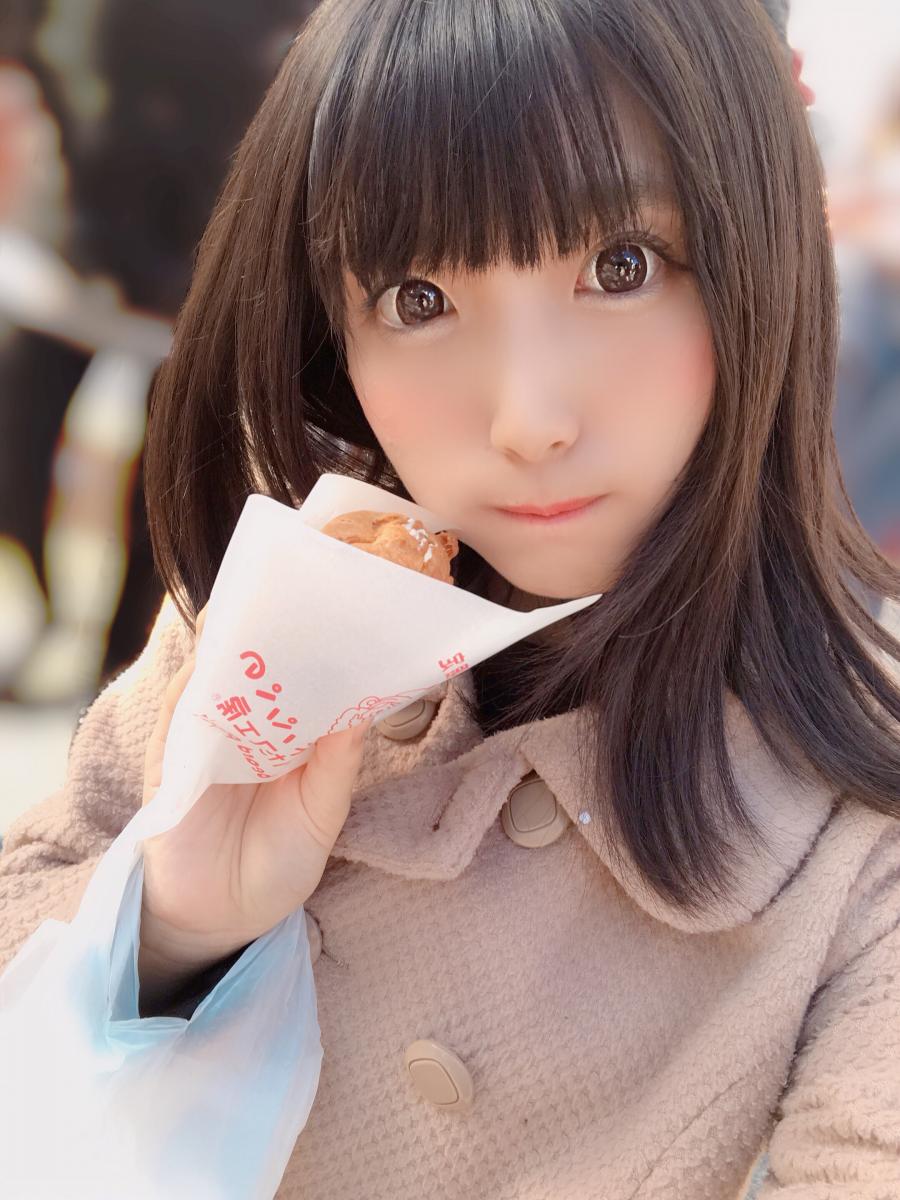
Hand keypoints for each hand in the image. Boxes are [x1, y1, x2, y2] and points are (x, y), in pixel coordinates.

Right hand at [139, 603, 371, 972]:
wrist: (222, 918)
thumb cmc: (279, 861)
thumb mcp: (321, 813)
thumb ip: (337, 765)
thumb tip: (361, 710)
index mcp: (288, 733)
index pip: (301, 676)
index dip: (318, 646)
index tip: (344, 613)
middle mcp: (246, 726)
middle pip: (256, 663)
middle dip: (276, 629)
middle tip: (302, 593)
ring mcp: (205, 736)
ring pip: (215, 674)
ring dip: (234, 643)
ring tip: (262, 609)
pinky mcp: (170, 756)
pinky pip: (178, 709)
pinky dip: (195, 681)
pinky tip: (213, 658)